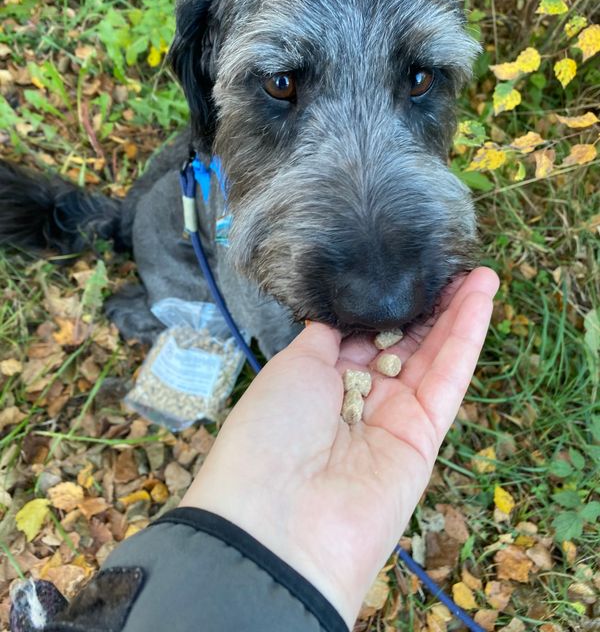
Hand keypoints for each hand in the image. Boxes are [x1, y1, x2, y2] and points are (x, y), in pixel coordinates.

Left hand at [181, 267, 498, 627]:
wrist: (279, 518)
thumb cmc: (270, 433)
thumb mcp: (291, 367)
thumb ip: (326, 339)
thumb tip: (340, 314)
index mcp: (319, 382)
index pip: (362, 334)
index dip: (386, 302)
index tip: (406, 267)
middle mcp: (357, 398)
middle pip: (402, 342)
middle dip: (427, 304)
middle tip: (452, 264)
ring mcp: (393, 417)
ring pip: (431, 355)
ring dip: (457, 313)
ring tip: (479, 272)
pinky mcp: (423, 437)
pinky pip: (447, 379)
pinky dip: (465, 338)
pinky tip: (480, 300)